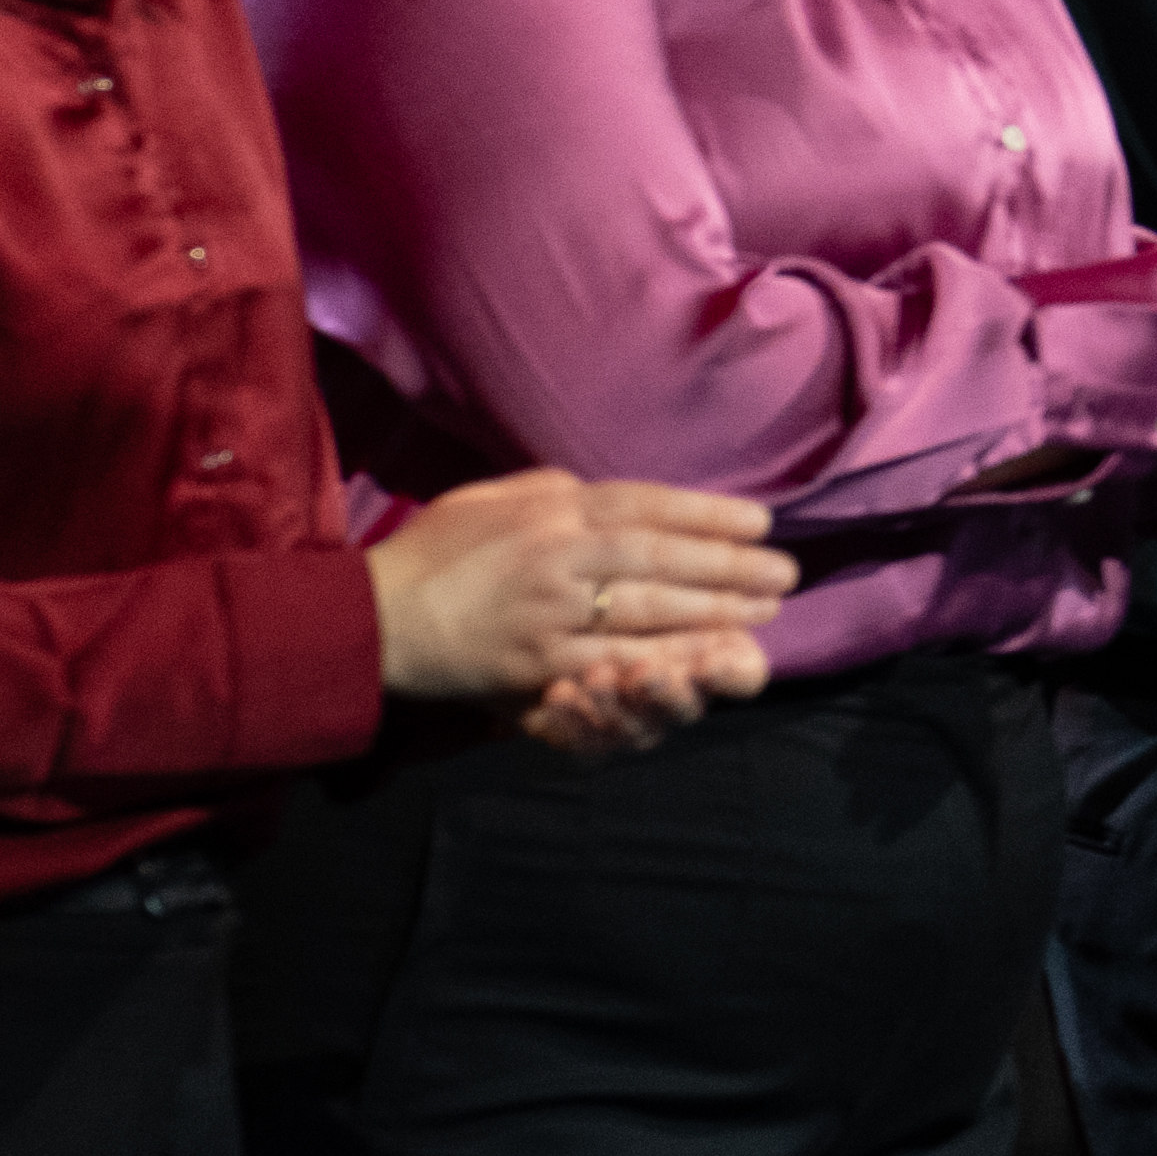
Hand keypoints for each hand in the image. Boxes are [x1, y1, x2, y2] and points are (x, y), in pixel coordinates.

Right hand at [365, 466, 797, 738]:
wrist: (373, 618)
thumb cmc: (436, 551)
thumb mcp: (494, 496)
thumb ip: (556, 489)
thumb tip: (610, 491)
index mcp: (552, 511)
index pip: (649, 505)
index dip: (711, 514)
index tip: (762, 522)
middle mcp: (558, 558)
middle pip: (663, 559)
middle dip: (731, 567)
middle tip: (784, 574)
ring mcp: (551, 615)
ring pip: (651, 612)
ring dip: (715, 613)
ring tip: (763, 612)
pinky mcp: (540, 666)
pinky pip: (617, 661)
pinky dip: (668, 659)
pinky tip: (707, 656)